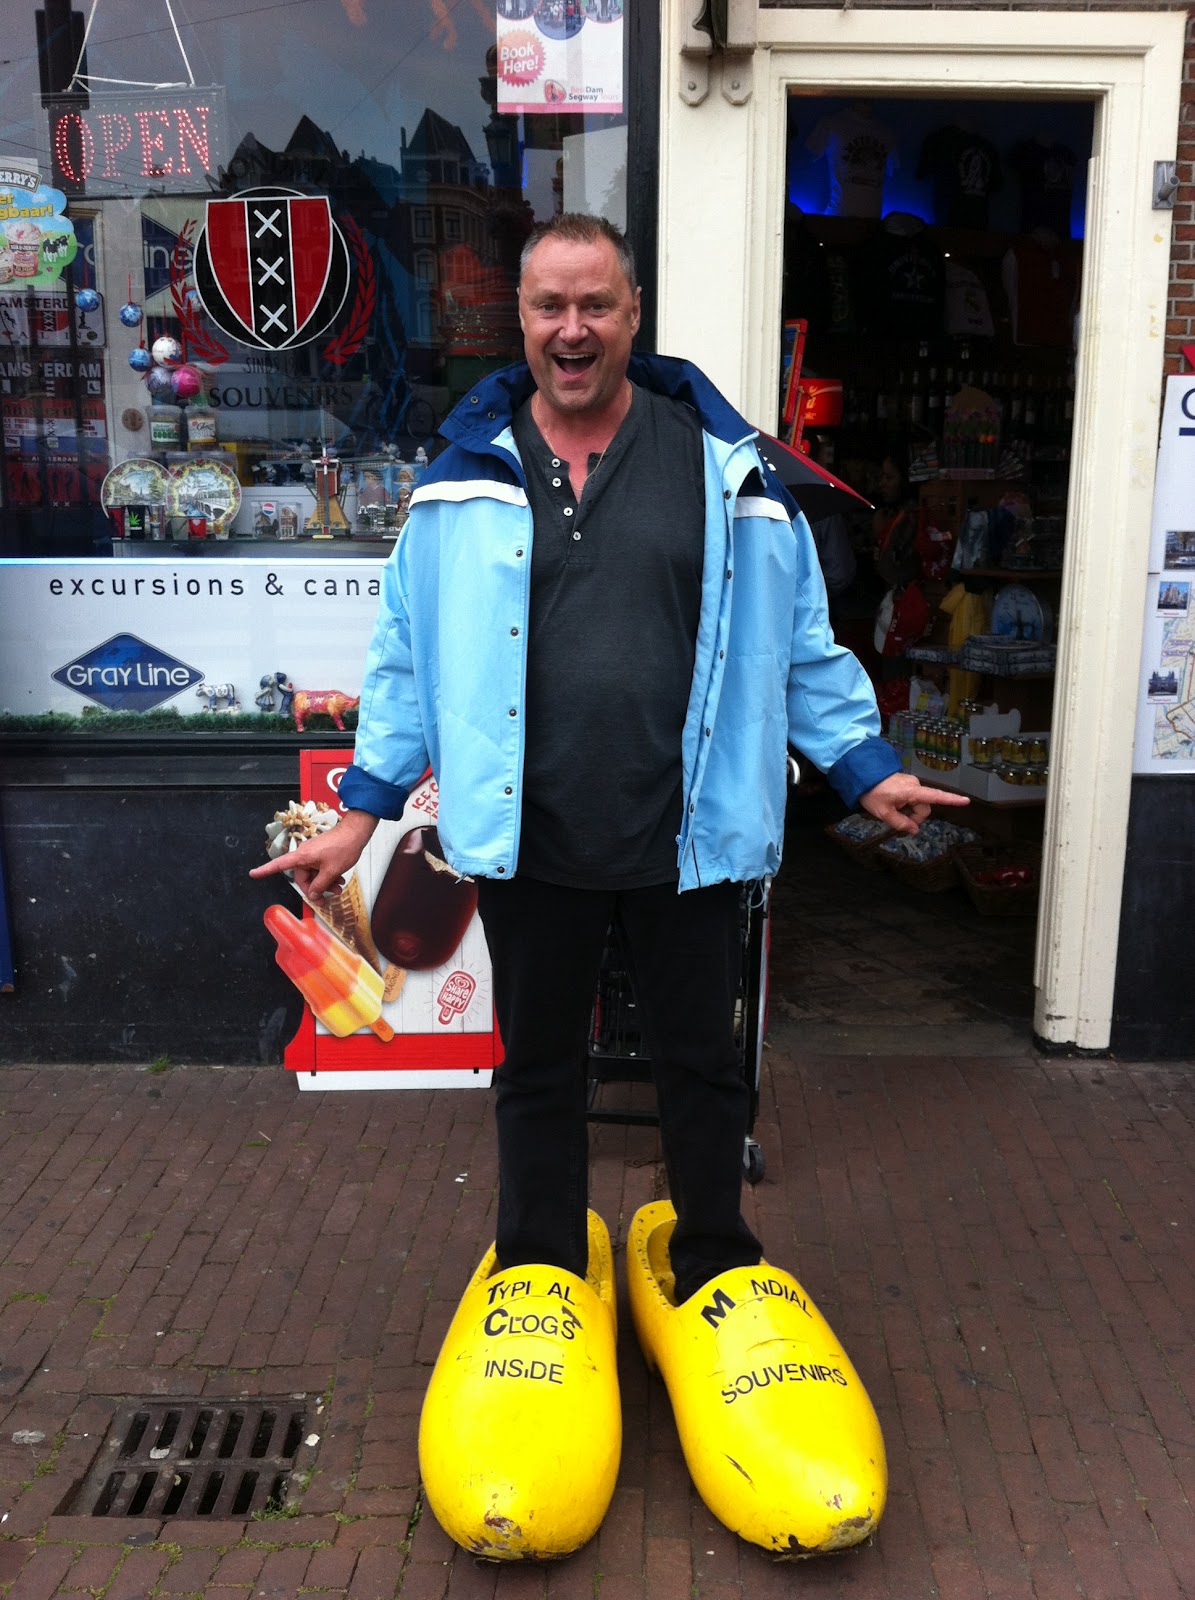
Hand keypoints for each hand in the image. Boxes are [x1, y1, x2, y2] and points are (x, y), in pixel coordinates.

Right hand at [248, 809, 379, 898]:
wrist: (356, 833)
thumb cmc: (343, 847)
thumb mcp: (331, 871)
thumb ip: (320, 885)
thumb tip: (312, 895)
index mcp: (302, 857)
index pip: (279, 865)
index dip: (265, 870)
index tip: (252, 874)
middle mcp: (304, 855)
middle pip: (303, 877)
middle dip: (315, 888)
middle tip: (327, 898)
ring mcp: (313, 853)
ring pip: (314, 874)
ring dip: (325, 883)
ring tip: (338, 889)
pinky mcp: (321, 853)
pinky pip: (320, 868)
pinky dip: (328, 876)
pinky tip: (339, 881)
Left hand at [859, 773, 969, 835]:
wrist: (862, 776)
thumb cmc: (872, 792)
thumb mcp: (883, 813)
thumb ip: (900, 823)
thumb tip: (914, 830)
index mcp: (911, 791)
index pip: (935, 796)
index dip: (951, 800)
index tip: (966, 801)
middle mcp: (915, 785)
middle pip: (924, 808)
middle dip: (914, 816)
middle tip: (895, 817)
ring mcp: (912, 783)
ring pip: (917, 804)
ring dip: (908, 810)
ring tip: (891, 807)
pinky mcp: (907, 783)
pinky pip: (912, 798)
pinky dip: (905, 804)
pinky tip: (892, 802)